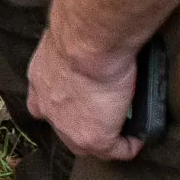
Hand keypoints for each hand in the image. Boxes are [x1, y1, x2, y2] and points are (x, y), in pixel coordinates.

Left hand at [26, 24, 141, 161]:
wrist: (86, 43)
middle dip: (83, 125)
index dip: (63, 105)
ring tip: (124, 128)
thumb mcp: (63, 38)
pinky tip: (139, 135)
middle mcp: (48, 108)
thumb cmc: (78, 30)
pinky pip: (117, 150)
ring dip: (107, 137)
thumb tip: (85, 40)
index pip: (43, 103)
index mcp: (40, 81)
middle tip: (105, 116)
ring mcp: (69, 129)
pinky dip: (130, 144)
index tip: (81, 99)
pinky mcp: (96, 138)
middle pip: (65, 129)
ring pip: (90, 144)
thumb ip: (69, 48)